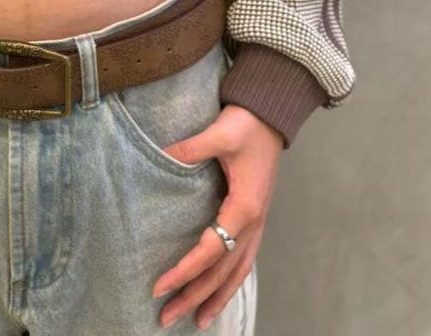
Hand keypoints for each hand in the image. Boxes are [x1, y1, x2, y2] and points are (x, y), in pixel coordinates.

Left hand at [151, 104, 283, 329]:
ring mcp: (257, 223)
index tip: (159, 286)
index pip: (210, 250)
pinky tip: (219, 294)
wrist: (271, 115)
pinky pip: (244, 260)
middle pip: (222, 272)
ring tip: (197, 322)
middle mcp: (253, 223)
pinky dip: (231, 282)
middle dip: (194, 296)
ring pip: (237, 272)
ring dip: (216, 298)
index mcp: (244, 207)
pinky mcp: (254, 218)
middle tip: (166, 318)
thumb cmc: (247, 124)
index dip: (185, 271)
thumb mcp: (220, 133)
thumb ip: (192, 148)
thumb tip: (163, 155)